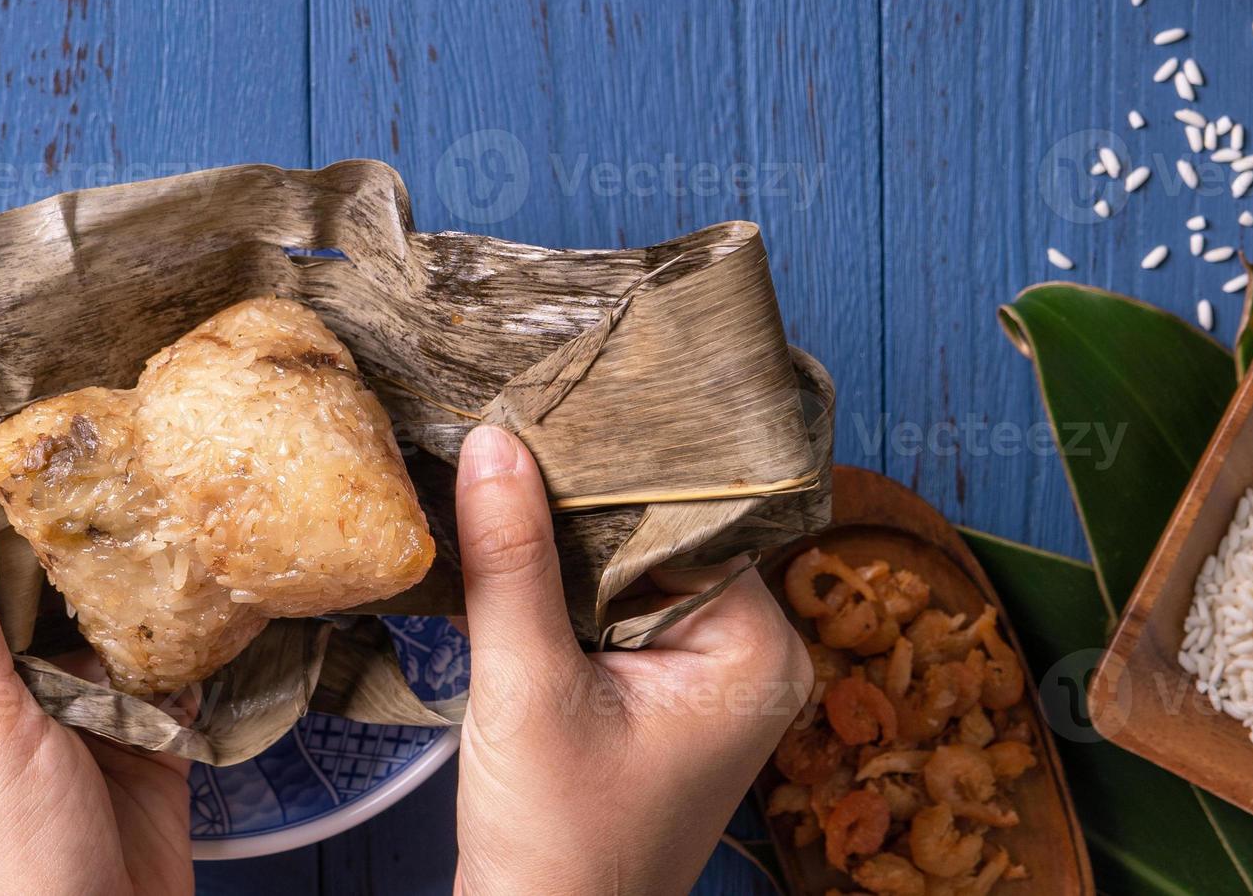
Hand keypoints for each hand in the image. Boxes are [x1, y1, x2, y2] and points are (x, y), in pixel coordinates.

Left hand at [0, 485, 193, 895]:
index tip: (14, 443)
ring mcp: (80, 723)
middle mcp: (4, 701)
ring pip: (107, 630)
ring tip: (168, 492)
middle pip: (37, 599)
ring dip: (137, 583)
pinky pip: (169, 674)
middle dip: (72, 542)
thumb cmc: (7, 854)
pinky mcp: (149, 746)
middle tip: (110, 447)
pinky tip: (209, 580)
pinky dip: (190, 639)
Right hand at [450, 425, 811, 895]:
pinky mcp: (664, 694)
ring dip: (567, 539)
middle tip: (511, 424)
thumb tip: (495, 440)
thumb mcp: (526, 690)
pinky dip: (565, 584)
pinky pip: (618, 607)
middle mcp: (754, 655)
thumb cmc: (557, 848)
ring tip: (501, 472)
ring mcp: (710, 677)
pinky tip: (512, 546)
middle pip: (666, 534)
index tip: (549, 402)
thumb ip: (515, 562)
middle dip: (585, 496)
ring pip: (634, 567)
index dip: (618, 462)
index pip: (696, 512)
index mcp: (757, 649)